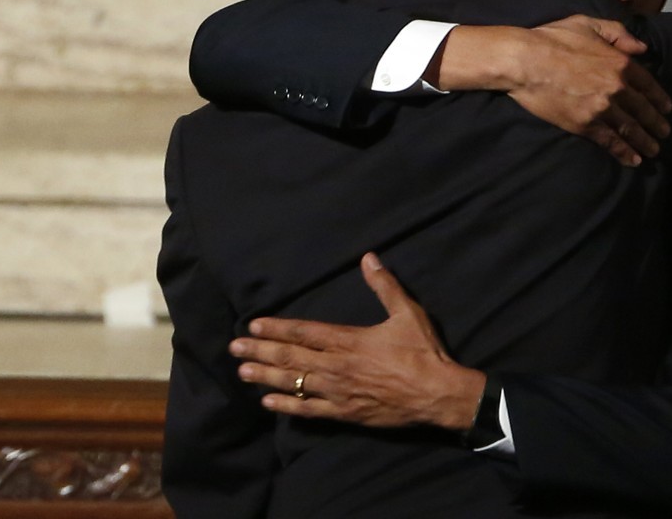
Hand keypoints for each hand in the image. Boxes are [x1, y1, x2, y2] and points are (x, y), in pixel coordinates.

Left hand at [229, 253, 484, 430]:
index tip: (254, 325)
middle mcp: (338, 366)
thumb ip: (385, 286)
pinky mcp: (345, 413)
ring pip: (295, 383)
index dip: (277, 328)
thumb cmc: (423, 352)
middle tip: (235, 347)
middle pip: (292, 357)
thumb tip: (369, 258)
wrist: (437, 394)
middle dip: (261, 350)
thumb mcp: (407, 313)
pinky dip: (288, 406)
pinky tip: (269, 402)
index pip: (305, 332)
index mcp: (349, 340)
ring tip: (243, 371)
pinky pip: (309, 410)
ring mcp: (339, 392)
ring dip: (267, 376)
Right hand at [511, 16, 671, 165]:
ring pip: (630, 128)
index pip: (648, 84)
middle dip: (656, 123)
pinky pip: (610, 141)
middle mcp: (617, 87)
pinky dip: (623, 152)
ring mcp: (602, 108)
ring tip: (654, 150)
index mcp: (620, 62)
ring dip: (645, 141)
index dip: (660, 98)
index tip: (667, 108)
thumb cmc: (553, 38)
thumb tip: (642, 48)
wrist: (526, 61)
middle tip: (665, 133)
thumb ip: (618, 33)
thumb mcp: (588, 24)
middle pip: (643, 109)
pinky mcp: (585, 124)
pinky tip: (633, 160)